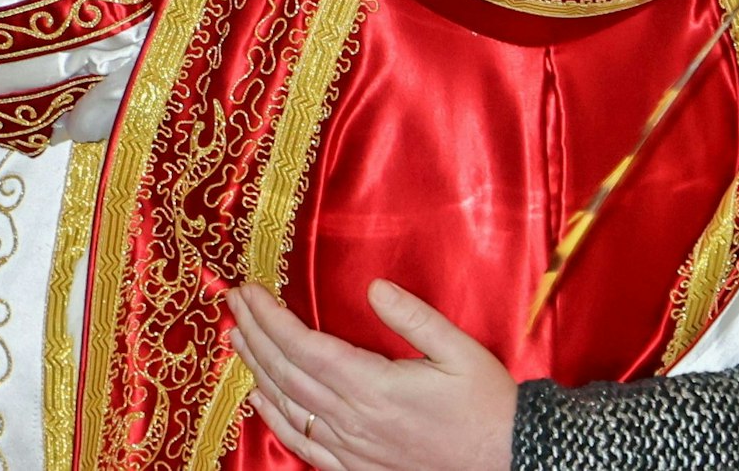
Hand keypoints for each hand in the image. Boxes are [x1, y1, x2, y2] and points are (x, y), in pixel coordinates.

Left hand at [230, 281, 514, 470]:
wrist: (505, 461)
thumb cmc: (486, 404)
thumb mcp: (460, 350)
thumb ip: (414, 317)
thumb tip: (374, 286)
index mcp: (374, 386)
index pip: (305, 347)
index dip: (271, 319)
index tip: (250, 292)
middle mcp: (352, 419)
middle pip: (286, 373)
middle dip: (256, 334)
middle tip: (233, 303)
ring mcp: (350, 447)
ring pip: (288, 406)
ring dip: (257, 369)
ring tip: (237, 339)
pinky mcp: (355, 467)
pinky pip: (302, 443)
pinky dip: (274, 419)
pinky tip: (259, 400)